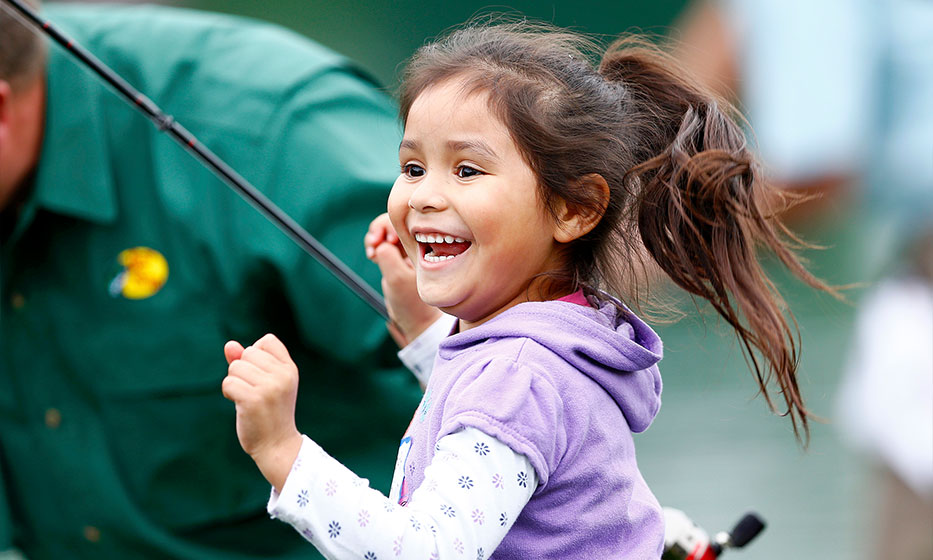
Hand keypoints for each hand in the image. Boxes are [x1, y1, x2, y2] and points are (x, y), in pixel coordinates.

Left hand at [222, 334, 302, 490]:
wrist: (277, 445)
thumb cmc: (269, 412)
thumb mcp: (265, 383)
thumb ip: (247, 362)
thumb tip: (229, 345)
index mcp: (290, 369)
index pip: (267, 341)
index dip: (256, 354)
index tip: (261, 374)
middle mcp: (283, 375)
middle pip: (247, 353)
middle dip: (242, 370)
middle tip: (253, 390)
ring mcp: (269, 388)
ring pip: (235, 368)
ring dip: (234, 382)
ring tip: (246, 398)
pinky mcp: (253, 400)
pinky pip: (229, 383)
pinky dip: (228, 392)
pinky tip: (239, 404)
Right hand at [365, 213, 440, 345]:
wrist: (415, 321)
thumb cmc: (411, 303)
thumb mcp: (398, 280)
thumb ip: (388, 258)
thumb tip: (382, 244)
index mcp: (424, 248)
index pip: (407, 223)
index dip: (391, 226)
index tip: (386, 241)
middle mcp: (416, 246)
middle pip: (395, 223)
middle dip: (380, 229)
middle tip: (373, 243)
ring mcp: (405, 252)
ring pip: (387, 232)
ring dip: (375, 237)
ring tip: (371, 251)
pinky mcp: (396, 259)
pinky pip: (383, 244)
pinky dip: (374, 245)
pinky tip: (372, 255)